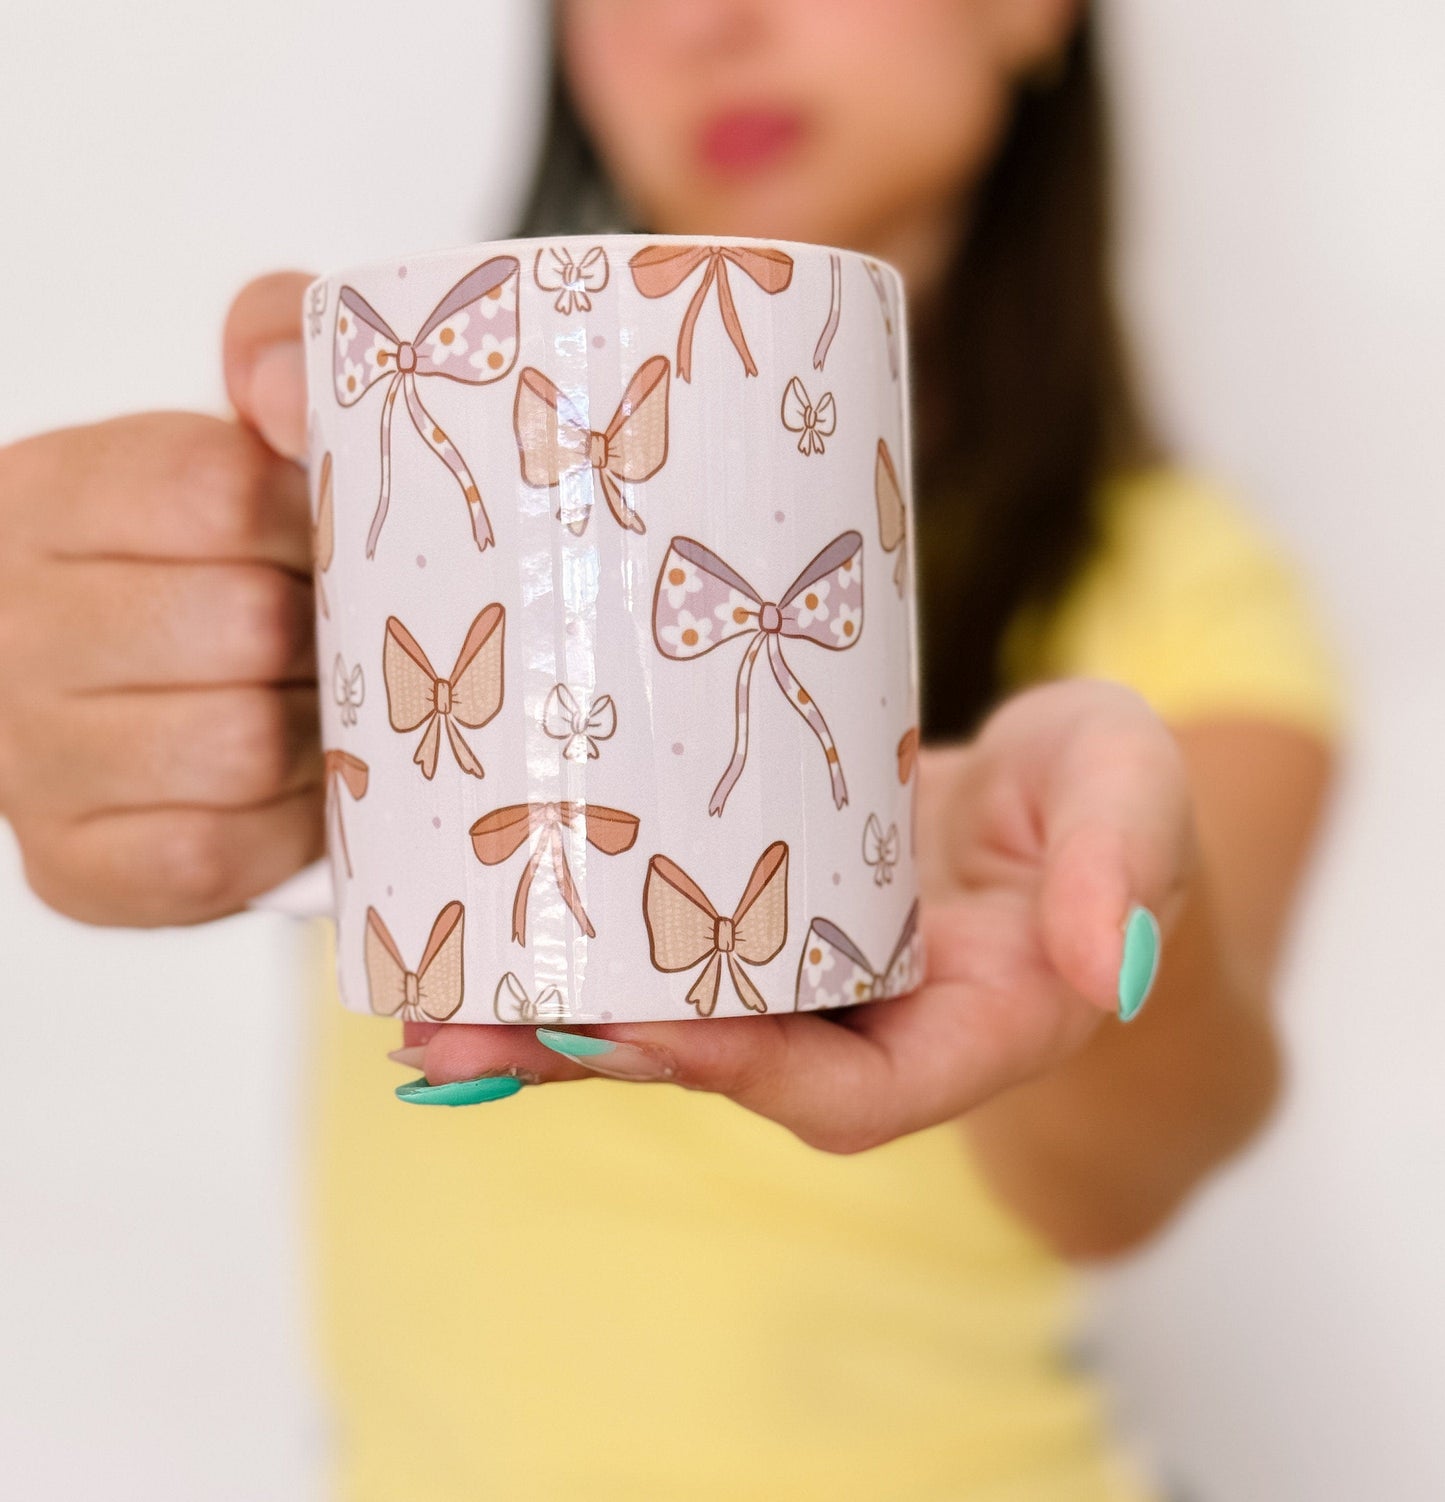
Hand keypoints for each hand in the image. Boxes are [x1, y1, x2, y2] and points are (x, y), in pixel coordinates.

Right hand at [0, 271, 322, 924]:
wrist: (179, 696)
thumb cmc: (228, 564)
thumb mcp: (251, 427)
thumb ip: (278, 344)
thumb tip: (286, 394)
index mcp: (45, 498)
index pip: (211, 490)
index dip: (303, 519)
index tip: (318, 536)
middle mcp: (8, 627)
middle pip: (241, 626)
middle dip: (321, 634)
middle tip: (330, 636)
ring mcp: (27, 760)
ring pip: (238, 745)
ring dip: (314, 732)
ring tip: (316, 710)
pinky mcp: (74, 869)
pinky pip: (212, 856)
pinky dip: (279, 828)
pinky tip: (285, 791)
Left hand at [399, 677, 1198, 1146]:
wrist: (1060, 797)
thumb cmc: (1108, 795)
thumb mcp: (1139, 790)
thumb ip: (1129, 866)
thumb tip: (1112, 965)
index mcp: (973, 1026)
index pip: (856, 1092)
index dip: (753, 1072)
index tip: (649, 1025)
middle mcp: (873, 1025)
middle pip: (726, 1070)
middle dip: (596, 1056)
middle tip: (462, 1029)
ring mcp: (807, 980)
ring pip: (672, 1023)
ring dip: (548, 1024)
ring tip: (421, 1004)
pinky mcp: (760, 922)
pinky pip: (665, 954)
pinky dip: (576, 958)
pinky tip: (477, 933)